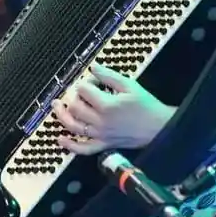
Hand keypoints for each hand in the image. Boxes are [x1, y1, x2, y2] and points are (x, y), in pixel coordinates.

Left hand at [53, 63, 175, 155]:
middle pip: (74, 107)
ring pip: (73, 126)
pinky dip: (70, 146)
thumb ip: (109, 76)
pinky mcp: (103, 145)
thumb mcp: (130, 85)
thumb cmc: (146, 106)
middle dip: (72, 96)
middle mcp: (100, 122)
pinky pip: (83, 148)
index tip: (93, 81)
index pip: (84, 90)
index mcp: (107, 105)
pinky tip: (60, 139)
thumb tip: (93, 68)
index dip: (86, 82)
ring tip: (56, 106)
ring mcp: (100, 135)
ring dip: (62, 116)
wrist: (159, 127)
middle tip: (77, 91)